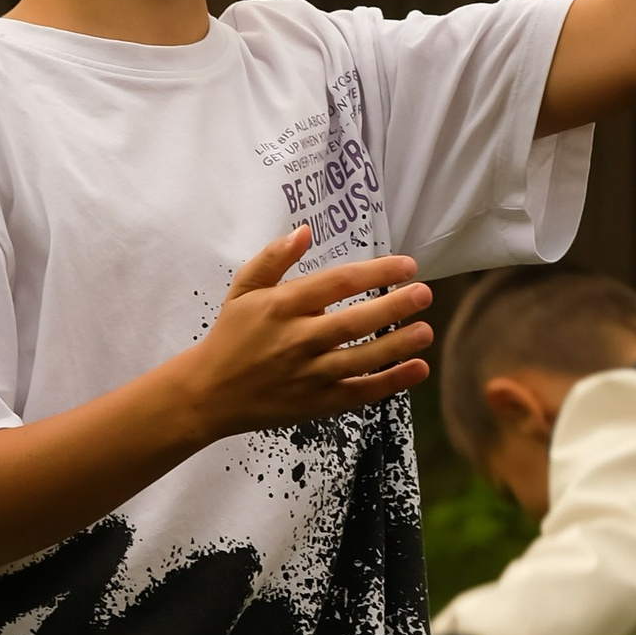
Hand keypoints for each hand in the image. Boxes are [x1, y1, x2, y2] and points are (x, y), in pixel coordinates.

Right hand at [184, 227, 432, 437]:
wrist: (209, 393)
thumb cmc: (231, 336)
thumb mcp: (243, 289)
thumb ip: (273, 258)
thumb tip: (305, 231)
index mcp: (281, 306)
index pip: (337, 283)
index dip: (376, 271)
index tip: (407, 265)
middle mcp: (297, 340)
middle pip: (354, 321)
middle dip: (394, 306)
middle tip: (424, 294)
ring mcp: (308, 375)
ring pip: (361, 359)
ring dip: (398, 345)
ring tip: (426, 330)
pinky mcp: (316, 403)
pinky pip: (359, 393)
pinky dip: (390, 383)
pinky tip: (417, 368)